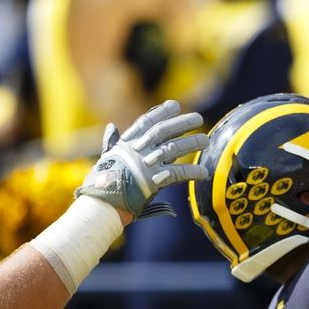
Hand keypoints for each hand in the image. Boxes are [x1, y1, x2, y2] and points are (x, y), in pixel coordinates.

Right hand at [76, 100, 208, 219]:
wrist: (102, 202)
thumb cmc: (102, 182)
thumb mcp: (106, 157)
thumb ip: (111, 142)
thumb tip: (112, 127)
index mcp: (127, 144)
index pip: (146, 122)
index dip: (160, 112)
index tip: (174, 105)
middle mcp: (138, 150)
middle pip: (163, 131)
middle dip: (182, 123)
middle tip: (198, 118)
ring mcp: (146, 164)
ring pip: (173, 149)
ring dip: (191, 144)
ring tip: (206, 141)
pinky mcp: (154, 179)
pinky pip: (178, 173)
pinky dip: (192, 172)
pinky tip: (204, 172)